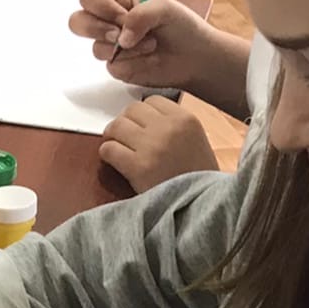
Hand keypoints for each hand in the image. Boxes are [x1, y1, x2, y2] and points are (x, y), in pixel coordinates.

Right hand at [71, 0, 222, 92]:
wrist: (196, 57)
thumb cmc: (182, 27)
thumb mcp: (165, 8)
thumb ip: (140, 15)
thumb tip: (121, 39)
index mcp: (118, 1)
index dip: (100, 6)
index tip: (121, 15)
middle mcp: (110, 23)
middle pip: (77, 21)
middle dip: (97, 28)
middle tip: (118, 34)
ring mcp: (111, 47)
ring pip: (95, 48)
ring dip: (124, 48)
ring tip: (150, 45)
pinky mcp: (118, 67)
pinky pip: (112, 67)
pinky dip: (131, 63)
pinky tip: (149, 59)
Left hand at [99, 96, 219, 191]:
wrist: (201, 206)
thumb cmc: (197, 177)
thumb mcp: (196, 141)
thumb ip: (174, 126)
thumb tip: (142, 119)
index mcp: (186, 119)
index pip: (153, 101)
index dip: (142, 113)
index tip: (139, 125)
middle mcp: (169, 128)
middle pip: (132, 110)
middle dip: (125, 122)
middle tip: (123, 136)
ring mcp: (152, 146)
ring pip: (117, 126)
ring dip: (113, 136)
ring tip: (116, 147)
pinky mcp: (138, 167)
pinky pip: (109, 149)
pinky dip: (107, 154)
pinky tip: (114, 161)